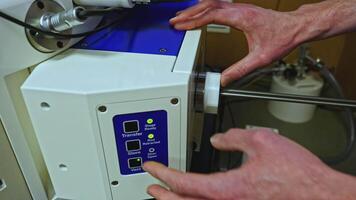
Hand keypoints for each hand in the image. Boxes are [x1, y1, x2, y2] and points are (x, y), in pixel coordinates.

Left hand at [143, 128, 355, 199]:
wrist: (320, 194)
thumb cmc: (297, 174)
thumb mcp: (262, 141)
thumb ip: (234, 137)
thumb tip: (219, 140)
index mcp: (227, 188)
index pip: (185, 182)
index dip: (164, 174)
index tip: (152, 169)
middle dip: (166, 195)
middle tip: (152, 187)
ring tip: (168, 194)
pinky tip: (200, 195)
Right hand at [170, 1, 306, 85]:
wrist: (296, 27)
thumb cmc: (282, 37)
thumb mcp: (260, 58)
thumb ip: (240, 70)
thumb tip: (224, 80)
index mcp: (242, 17)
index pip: (211, 15)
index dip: (194, 20)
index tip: (181, 25)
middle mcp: (239, 9)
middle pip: (208, 5)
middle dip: (190, 12)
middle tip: (175, 20)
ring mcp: (240, 8)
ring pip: (213, 2)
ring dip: (197, 8)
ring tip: (183, 16)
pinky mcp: (242, 10)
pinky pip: (219, 4)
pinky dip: (206, 8)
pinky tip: (201, 13)